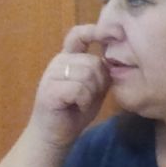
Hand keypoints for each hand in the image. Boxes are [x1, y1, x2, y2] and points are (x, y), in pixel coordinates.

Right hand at [26, 24, 110, 149]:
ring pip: (87, 75)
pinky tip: (76, 107)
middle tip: (88, 98)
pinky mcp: (50, 90)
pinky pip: (80, 89)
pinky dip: (84, 102)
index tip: (116, 33)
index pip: (79, 34)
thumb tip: (114, 59)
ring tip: (81, 103)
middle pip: (93, 62)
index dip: (96, 31)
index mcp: (68, 58)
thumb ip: (101, 73)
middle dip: (99, 83)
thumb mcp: (94, 89)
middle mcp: (59, 61)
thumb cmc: (74, 112)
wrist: (53, 135)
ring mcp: (51, 74)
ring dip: (91, 94)